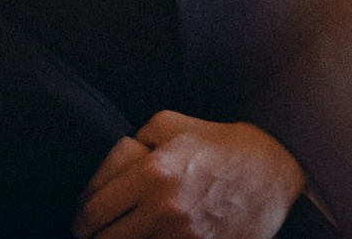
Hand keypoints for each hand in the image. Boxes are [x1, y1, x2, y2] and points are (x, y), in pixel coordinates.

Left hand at [71, 114, 305, 238]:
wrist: (271, 167)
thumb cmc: (218, 144)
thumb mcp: (169, 124)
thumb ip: (133, 140)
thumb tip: (106, 167)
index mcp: (152, 173)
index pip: (94, 210)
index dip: (81, 219)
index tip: (82, 221)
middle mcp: (166, 208)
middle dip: (94, 238)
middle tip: (94, 235)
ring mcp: (186, 236)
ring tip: (121, 236)